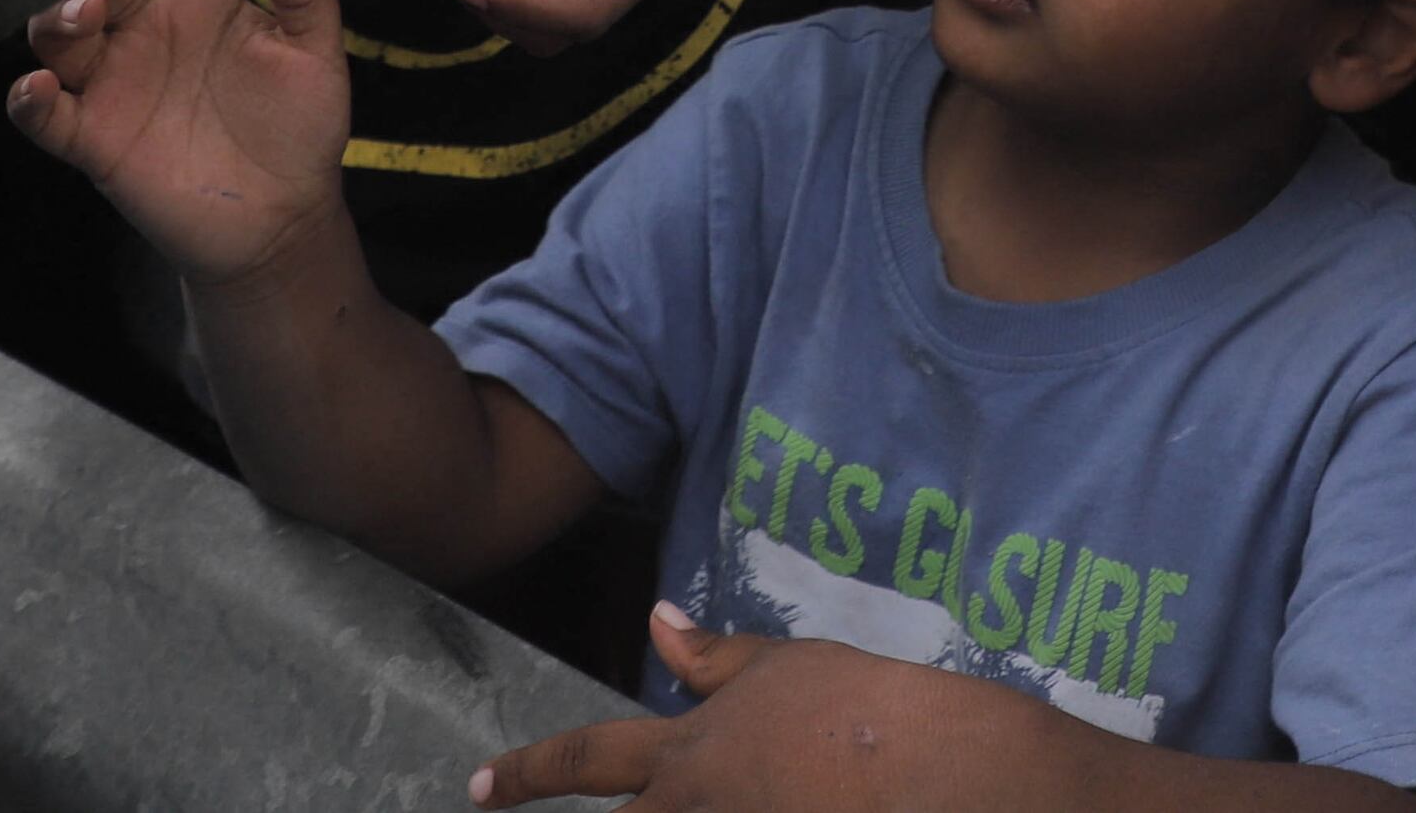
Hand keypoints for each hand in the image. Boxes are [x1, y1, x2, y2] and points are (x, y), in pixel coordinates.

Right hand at [5, 0, 348, 283]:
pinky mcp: (92, 139)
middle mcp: (145, 29)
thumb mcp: (317, 54)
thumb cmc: (301, 128)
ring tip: (85, 16)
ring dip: (58, 16)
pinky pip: (43, 114)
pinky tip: (40, 88)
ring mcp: (113, 83)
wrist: (283, 218)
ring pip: (58, 34)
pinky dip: (29, 98)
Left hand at [473, 606, 1048, 809]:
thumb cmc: (863, 708)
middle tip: (513, 796)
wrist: (939, 776)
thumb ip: (715, 659)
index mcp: (690, 755)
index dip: (525, 773)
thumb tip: (658, 622)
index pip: (583, 759)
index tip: (476, 786)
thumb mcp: (785, 668)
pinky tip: (759, 808)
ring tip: (673, 799)